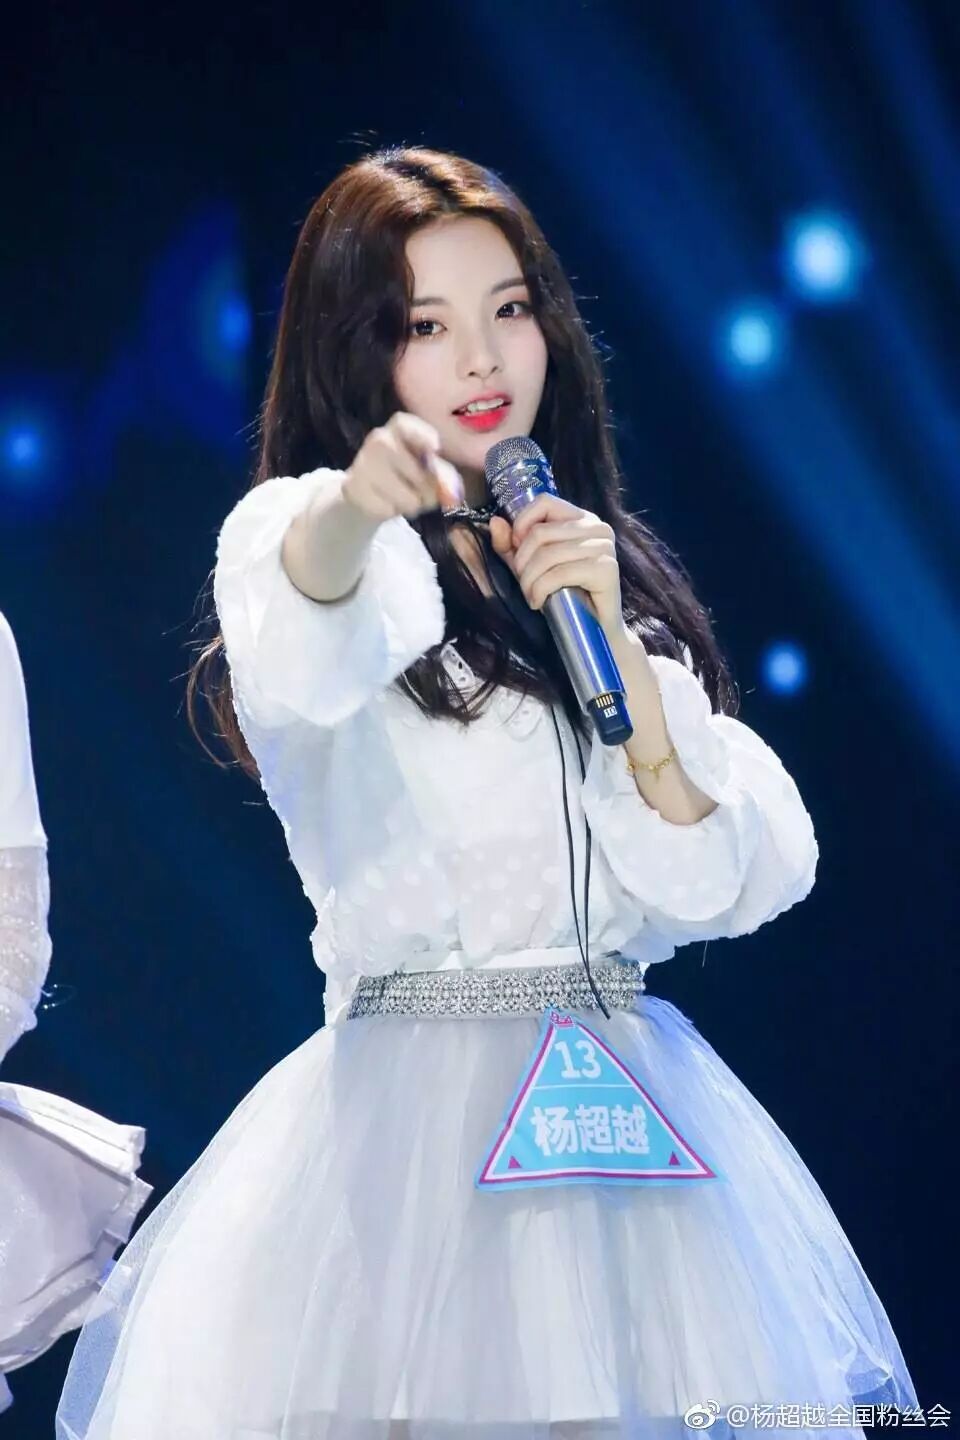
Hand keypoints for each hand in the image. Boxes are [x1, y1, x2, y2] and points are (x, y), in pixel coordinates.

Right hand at [342, 411, 464, 521]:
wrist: (364, 490)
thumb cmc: (404, 475)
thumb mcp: (427, 469)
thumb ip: (444, 477)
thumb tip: (453, 494)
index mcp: (399, 428)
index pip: (406, 425)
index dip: (423, 435)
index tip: (436, 448)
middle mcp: (379, 440)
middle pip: (419, 474)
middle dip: (427, 491)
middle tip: (418, 490)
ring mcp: (363, 464)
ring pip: (407, 499)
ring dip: (411, 505)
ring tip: (400, 496)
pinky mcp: (353, 488)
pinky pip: (389, 511)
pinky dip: (392, 512)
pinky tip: (383, 502)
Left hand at [488, 493, 624, 636]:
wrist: (594, 630)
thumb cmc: (563, 596)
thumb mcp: (530, 566)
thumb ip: (511, 545)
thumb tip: (495, 522)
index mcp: (581, 519)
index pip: (544, 502)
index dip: (522, 524)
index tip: (516, 552)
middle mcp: (596, 527)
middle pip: (540, 532)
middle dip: (522, 562)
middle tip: (524, 584)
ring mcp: (604, 546)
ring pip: (547, 554)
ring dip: (530, 580)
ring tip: (530, 596)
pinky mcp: (606, 569)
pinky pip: (560, 573)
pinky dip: (541, 590)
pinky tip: (538, 603)